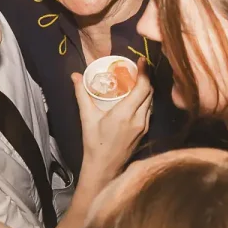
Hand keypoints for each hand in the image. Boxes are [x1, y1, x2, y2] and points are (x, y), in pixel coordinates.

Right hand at [73, 59, 153, 183]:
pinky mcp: (145, 131)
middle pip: (149, 92)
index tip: (141, 60)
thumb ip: (82, 94)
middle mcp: (139, 119)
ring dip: (147, 89)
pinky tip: (137, 97)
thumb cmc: (94, 143)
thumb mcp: (87, 117)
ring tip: (138, 79)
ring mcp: (144, 126)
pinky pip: (149, 110)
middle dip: (146, 77)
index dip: (144, 72)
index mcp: (125, 114)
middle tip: (138, 67)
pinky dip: (145, 100)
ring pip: (151, 101)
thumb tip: (76, 76)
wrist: (104, 168)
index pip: (142, 87)